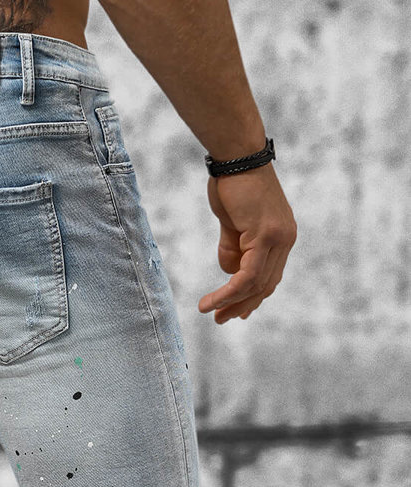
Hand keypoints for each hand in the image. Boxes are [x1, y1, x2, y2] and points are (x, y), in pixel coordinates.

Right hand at [197, 163, 296, 322]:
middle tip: (220, 320)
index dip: (252, 298)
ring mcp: (279, 238)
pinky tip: (212, 301)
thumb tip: (230, 272)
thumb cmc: (232, 183)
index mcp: (282, 236)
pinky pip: (247, 275)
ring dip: (231, 302)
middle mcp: (286, 239)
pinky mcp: (266, 235)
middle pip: (265, 285)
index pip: (270, 276)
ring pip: (256, 284)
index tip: (234, 312)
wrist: (236, 155)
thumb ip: (234, 247)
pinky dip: (228, 291)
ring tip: (210, 312)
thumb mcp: (232, 223)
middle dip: (241, 306)